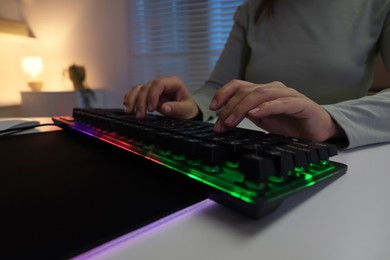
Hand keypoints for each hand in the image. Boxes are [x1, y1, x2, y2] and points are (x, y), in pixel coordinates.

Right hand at [123, 76, 198, 118]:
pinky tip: (127, 107)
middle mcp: (162, 83)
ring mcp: (154, 88)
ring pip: (138, 89)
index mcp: (173, 83)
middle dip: (141, 102)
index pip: (159, 83)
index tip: (151, 109)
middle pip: (146, 87)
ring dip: (132, 100)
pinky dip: (130, 99)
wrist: (186, 111)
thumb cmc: (188, 109)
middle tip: (140, 116)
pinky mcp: (148, 94)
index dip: (152, 95)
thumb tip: (164, 108)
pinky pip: (136, 93)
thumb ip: (177, 108)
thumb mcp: (186, 110)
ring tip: (129, 112)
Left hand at [210, 80, 342, 141]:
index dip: (223, 93)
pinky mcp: (300, 104)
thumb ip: (245, 114)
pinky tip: (255, 114)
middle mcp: (273, 89)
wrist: (317, 130)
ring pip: (260, 94)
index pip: (238, 85)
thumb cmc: (290, 123)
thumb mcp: (261, 119)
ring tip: (231, 122)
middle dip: (229, 108)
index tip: (212, 107)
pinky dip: (266, 107)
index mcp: (263, 91)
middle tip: (220, 125)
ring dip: (242, 108)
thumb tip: (222, 118)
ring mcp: (287, 95)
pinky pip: (281, 103)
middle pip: (246, 91)